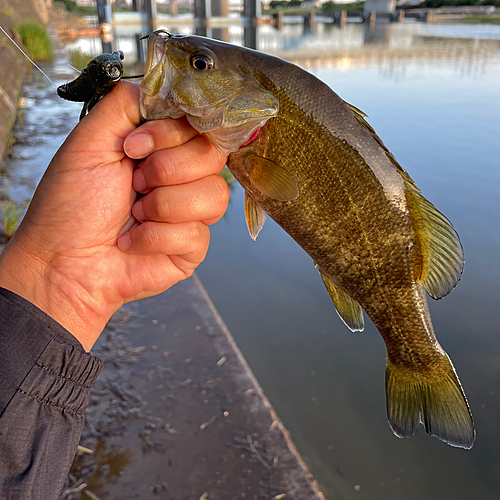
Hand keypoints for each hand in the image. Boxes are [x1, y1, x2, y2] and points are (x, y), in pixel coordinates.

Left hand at [0, 82, 228, 350]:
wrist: (65, 262)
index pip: (199, 124)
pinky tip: (134, 242)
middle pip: (213, 156)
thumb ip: (126, 104)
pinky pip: (198, 233)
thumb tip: (164, 89)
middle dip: (166, 170)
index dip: (174, 133)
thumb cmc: (71, 206)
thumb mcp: (90, 140)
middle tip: (133, 183)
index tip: (135, 146)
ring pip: (215, 195)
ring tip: (134, 215)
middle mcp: (181, 177)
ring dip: (162, 206)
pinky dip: (156, 238)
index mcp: (162, 148)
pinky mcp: (193, 246)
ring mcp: (191, 212)